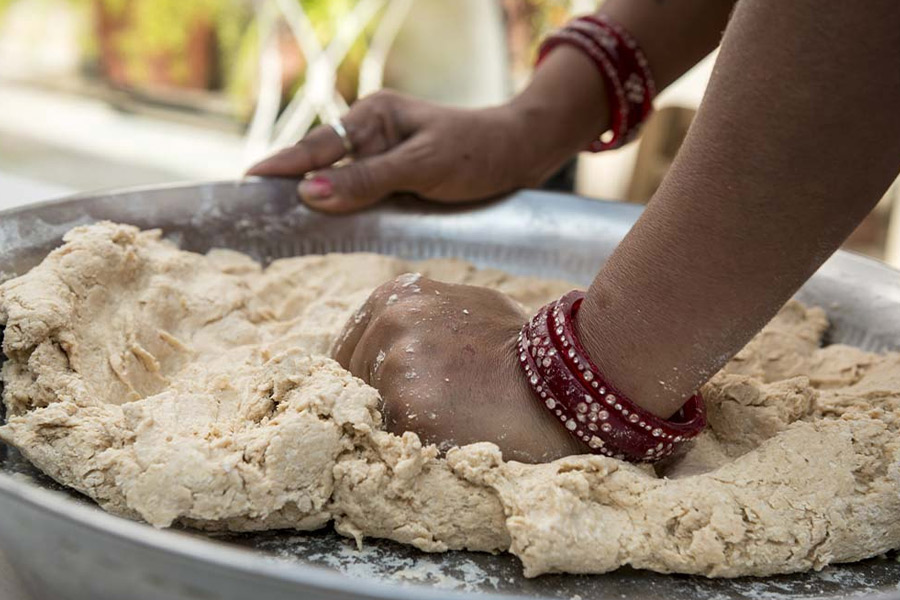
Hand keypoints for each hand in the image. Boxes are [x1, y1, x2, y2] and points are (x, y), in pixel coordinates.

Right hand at [247, 91, 553, 212]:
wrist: (520, 154)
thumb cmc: (475, 153)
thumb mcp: (420, 167)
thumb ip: (364, 182)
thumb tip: (306, 195)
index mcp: (373, 116)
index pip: (316, 146)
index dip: (280, 166)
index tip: (245, 183)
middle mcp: (372, 133)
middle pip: (321, 165)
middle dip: (290, 187)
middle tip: (252, 217)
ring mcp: (383, 156)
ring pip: (339, 184)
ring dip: (317, 203)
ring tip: (278, 225)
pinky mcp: (396, 177)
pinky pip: (360, 195)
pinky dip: (344, 210)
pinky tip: (326, 226)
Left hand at [333, 275, 583, 462]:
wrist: (560, 379)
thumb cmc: (520, 349)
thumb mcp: (465, 308)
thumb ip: (420, 319)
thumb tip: (392, 345)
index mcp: (395, 296)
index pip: (348, 351)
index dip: (368, 380)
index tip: (392, 398)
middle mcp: (389, 321)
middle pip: (352, 381)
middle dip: (379, 402)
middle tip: (425, 414)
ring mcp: (396, 362)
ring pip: (370, 411)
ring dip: (396, 425)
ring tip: (444, 424)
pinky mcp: (408, 404)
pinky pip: (392, 437)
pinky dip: (411, 445)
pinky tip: (447, 438)